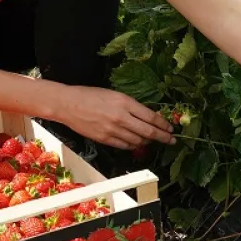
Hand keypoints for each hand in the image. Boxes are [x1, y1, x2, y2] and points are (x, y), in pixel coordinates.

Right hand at [55, 85, 174, 150]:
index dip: (163, 125)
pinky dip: (133, 146)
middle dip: (163, 137)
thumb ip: (131, 105)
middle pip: (149, 132)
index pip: (151, 117)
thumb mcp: (115, 94)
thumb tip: (146, 116)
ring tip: (152, 141)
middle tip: (171, 140)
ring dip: (147, 142)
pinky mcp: (105, 139)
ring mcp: (113, 130)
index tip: (170, 128)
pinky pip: (125, 146)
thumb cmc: (90, 95)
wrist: (69, 104)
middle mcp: (122, 117)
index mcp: (125, 102)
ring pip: (138, 141)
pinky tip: (136, 143)